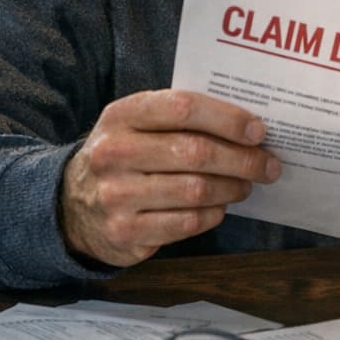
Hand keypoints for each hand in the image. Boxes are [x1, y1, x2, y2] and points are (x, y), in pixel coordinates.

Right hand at [59, 90, 281, 267]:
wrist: (72, 206)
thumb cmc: (126, 156)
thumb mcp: (138, 126)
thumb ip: (182, 119)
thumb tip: (249, 128)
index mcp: (122, 116)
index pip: (183, 107)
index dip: (227, 118)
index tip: (258, 131)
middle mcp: (113, 153)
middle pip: (195, 152)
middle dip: (243, 159)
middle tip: (268, 165)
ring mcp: (115, 195)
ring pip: (195, 190)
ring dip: (232, 188)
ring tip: (245, 185)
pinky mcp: (124, 232)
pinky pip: (186, 223)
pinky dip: (212, 215)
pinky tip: (219, 207)